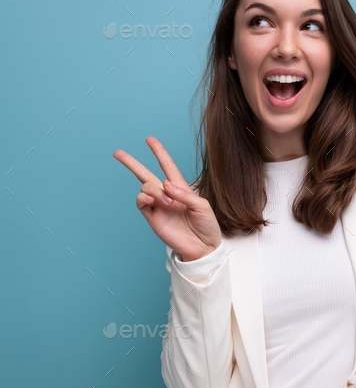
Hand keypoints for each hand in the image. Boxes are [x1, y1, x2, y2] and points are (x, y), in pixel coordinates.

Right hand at [113, 136, 221, 260]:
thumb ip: (184, 194)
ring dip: (153, 189)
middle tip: (117, 153)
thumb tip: (165, 184)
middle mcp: (166, 195)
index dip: (159, 152)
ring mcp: (158, 206)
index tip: (149, 139)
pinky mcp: (152, 218)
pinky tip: (153, 200)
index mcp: (180, 188)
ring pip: (144, 187)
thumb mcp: (202, 206)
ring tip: (167, 201)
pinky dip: (144, 197)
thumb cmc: (207, 226)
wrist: (203, 248)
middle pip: (145, 174)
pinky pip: (141, 203)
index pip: (167, 166)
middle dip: (131, 163)